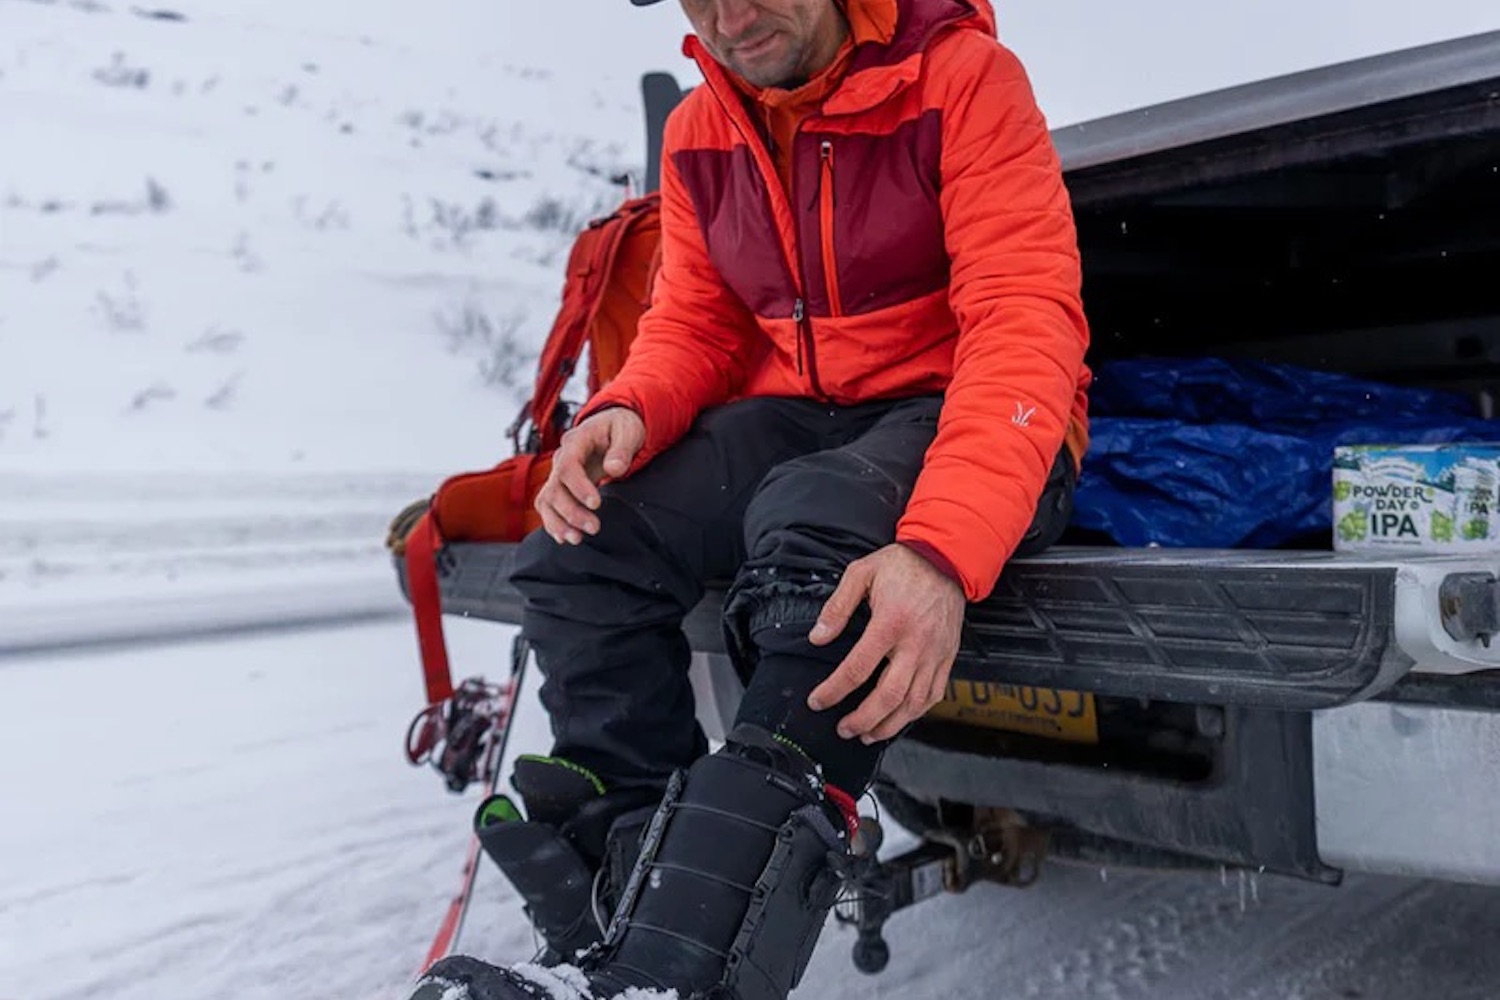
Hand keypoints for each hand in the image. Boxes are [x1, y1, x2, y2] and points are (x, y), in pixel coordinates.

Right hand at [534, 408, 645, 544]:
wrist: (612, 428)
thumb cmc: (621, 428)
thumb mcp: (628, 431)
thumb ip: (622, 449)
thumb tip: (613, 468)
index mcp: (576, 441)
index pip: (568, 466)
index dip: (578, 487)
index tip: (596, 504)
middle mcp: (561, 458)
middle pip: (554, 488)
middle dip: (571, 511)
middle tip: (594, 528)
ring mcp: (558, 474)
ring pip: (547, 500)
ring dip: (558, 522)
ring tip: (576, 539)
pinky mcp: (561, 488)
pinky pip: (548, 507)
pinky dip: (553, 523)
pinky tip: (566, 538)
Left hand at [806, 544, 965, 743]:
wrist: (946, 559)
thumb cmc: (903, 566)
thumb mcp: (861, 573)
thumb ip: (837, 606)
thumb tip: (817, 637)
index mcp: (891, 622)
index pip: (858, 668)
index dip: (834, 691)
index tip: (818, 701)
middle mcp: (916, 643)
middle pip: (888, 696)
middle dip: (863, 719)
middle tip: (844, 729)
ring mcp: (935, 654)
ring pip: (913, 703)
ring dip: (889, 725)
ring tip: (867, 734)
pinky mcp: (947, 657)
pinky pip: (933, 695)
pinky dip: (915, 713)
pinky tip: (899, 719)